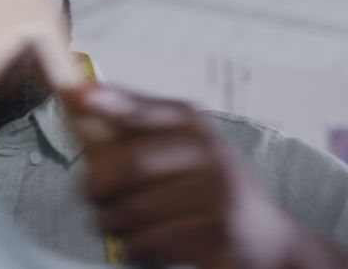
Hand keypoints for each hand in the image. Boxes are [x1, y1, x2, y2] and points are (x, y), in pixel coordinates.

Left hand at [63, 85, 347, 268]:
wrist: (270, 242)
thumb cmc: (211, 191)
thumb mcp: (181, 149)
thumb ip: (131, 128)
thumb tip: (77, 98)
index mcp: (193, 124)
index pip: (142, 108)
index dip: (109, 102)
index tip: (79, 97)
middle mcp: (209, 151)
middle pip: (128, 164)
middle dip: (96, 186)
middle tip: (94, 197)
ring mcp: (216, 193)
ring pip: (131, 210)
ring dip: (115, 224)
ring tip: (128, 224)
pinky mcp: (216, 234)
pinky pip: (147, 244)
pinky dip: (138, 249)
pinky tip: (153, 244)